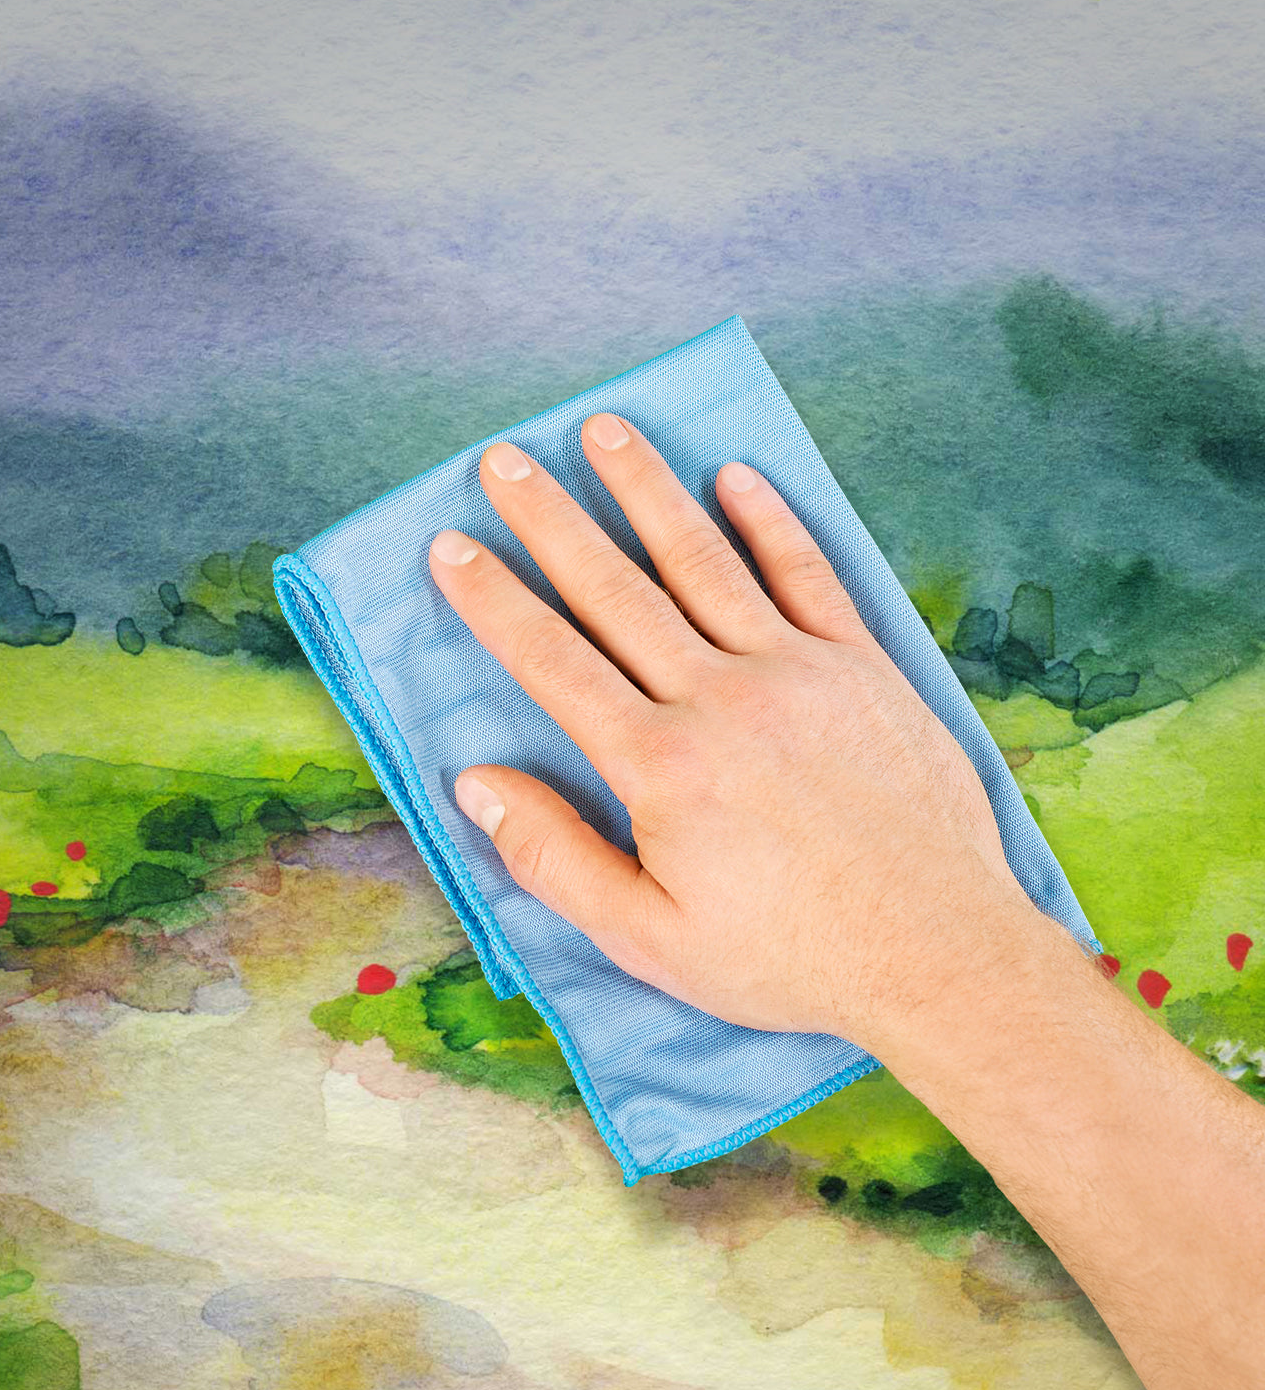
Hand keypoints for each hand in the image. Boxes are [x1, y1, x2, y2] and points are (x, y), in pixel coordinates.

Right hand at [428, 412, 1052, 1046]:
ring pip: (704, 561)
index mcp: (660, 764)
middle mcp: (722, 697)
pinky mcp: (862, 668)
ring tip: (604, 432)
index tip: (451, 547)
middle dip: (551, 520)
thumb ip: (555, 858)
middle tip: (504, 461)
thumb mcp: (649, 938)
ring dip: (648, 491)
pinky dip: (769, 522)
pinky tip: (736, 477)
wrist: (938, 952)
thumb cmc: (788, 957)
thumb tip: (478, 785)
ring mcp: (798, 672)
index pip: (554, 662)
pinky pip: (807, 575)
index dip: (494, 601)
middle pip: (616, 590)